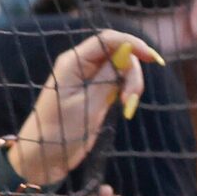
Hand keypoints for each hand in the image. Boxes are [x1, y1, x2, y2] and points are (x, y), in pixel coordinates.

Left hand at [8, 30, 165, 188]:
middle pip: (119, 53)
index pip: (108, 40)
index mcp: (73, 62)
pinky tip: (126, 107)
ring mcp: (89, 79)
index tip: (152, 58)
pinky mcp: (95, 93)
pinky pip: (118, 82)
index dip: (132, 43)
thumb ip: (109, 77)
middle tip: (132, 99)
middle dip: (133, 72)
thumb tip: (128, 54)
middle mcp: (81, 66)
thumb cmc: (60, 130)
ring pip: (121, 69)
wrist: (44, 155)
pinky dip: (126, 92)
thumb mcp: (88, 104)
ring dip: (131, 84)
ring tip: (128, 106)